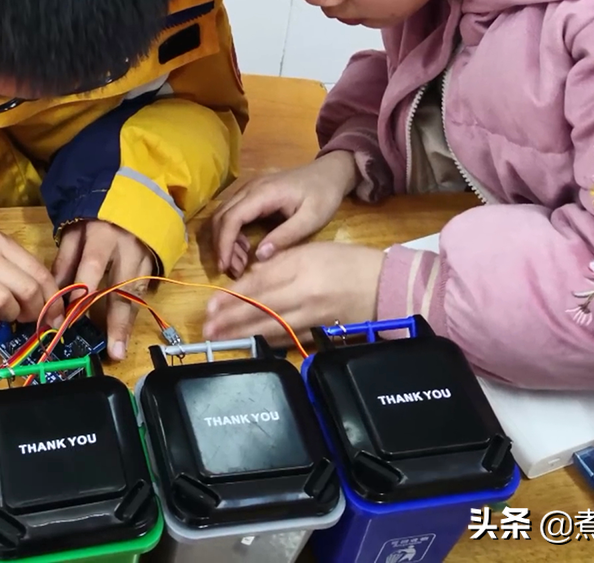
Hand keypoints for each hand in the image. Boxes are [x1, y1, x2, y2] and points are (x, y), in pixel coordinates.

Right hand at [0, 229, 62, 330]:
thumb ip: (20, 270)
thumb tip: (51, 300)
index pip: (38, 272)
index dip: (53, 297)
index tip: (58, 314)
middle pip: (25, 289)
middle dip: (37, 310)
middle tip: (33, 319)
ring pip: (4, 301)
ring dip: (11, 316)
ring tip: (5, 317)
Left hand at [52, 220, 153, 360]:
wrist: (135, 197)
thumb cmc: (96, 216)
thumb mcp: (75, 230)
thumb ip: (65, 259)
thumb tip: (54, 291)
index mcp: (103, 236)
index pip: (92, 267)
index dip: (83, 293)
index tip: (71, 317)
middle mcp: (128, 249)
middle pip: (122, 289)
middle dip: (117, 322)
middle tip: (113, 351)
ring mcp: (146, 257)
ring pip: (136, 295)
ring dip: (128, 324)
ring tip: (120, 349)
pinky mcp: (155, 264)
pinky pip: (144, 292)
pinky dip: (134, 313)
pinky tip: (126, 333)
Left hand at [203, 242, 383, 344]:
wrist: (385, 286)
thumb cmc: (347, 262)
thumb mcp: (312, 250)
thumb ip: (278, 263)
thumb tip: (248, 278)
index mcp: (302, 268)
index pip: (260, 284)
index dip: (233, 296)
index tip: (211, 305)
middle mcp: (305, 294)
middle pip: (261, 309)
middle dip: (231, 320)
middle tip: (207, 328)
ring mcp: (313, 317)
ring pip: (272, 328)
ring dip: (243, 334)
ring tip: (221, 338)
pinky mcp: (320, 332)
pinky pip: (288, 338)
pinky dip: (266, 340)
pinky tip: (249, 342)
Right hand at [212, 152, 358, 277]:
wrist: (329, 173)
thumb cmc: (324, 195)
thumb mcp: (312, 219)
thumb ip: (286, 236)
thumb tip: (259, 256)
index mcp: (264, 193)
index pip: (232, 218)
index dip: (224, 244)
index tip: (225, 266)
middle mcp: (249, 188)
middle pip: (221, 217)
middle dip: (221, 245)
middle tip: (233, 270)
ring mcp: (248, 189)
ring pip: (223, 215)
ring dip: (225, 241)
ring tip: (239, 264)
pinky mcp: (251, 194)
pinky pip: (231, 213)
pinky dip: (232, 234)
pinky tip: (245, 249)